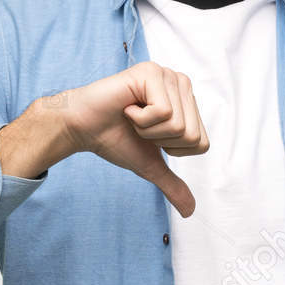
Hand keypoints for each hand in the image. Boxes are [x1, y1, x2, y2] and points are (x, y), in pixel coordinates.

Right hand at [63, 61, 209, 217]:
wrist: (83, 128)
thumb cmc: (115, 140)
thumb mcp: (150, 166)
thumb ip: (172, 184)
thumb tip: (190, 212)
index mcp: (187, 103)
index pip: (201, 144)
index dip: (172, 150)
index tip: (150, 136)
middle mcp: (182, 84)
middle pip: (192, 135)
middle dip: (160, 140)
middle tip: (139, 126)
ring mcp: (167, 75)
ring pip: (178, 125)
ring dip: (148, 130)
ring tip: (132, 116)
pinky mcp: (151, 72)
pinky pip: (163, 112)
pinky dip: (140, 120)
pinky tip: (127, 107)